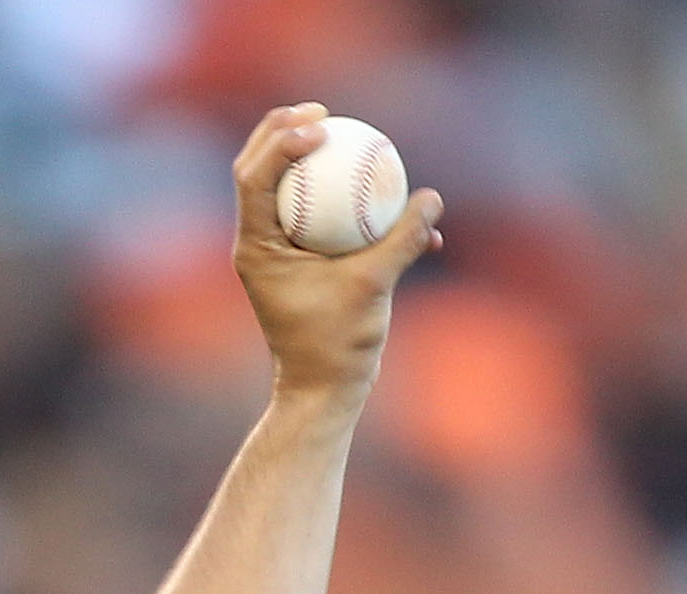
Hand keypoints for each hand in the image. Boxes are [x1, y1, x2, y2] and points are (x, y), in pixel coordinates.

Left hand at [231, 104, 442, 406]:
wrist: (324, 389)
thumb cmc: (338, 346)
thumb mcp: (374, 289)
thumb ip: (401, 240)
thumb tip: (432, 198)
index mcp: (256, 247)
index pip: (255, 177)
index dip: (281, 141)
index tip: (322, 126)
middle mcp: (258, 242)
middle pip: (259, 169)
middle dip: (282, 130)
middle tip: (323, 111)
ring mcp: (276, 249)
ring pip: (284, 186)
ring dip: (306, 153)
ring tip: (340, 127)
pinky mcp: (300, 258)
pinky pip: (317, 213)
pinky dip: (341, 197)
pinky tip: (386, 189)